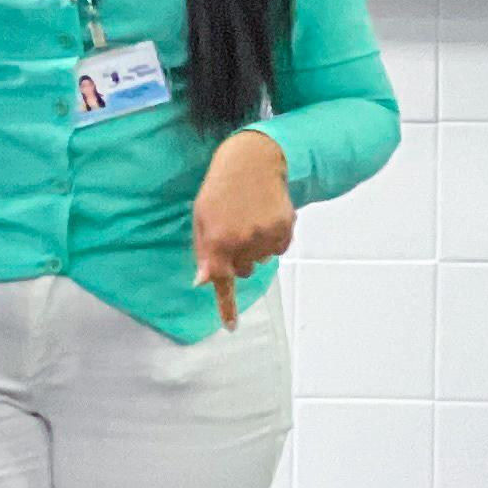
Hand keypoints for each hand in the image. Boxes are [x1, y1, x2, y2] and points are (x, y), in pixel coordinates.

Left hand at [191, 130, 295, 330]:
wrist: (253, 160)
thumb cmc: (220, 189)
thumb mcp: (201, 218)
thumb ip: (204, 252)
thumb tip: (203, 282)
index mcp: (218, 241)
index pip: (222, 281)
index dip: (226, 306)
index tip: (231, 327)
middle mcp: (243, 242)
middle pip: (244, 271)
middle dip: (238, 258)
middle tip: (234, 230)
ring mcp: (267, 236)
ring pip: (262, 260)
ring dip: (256, 247)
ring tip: (250, 219)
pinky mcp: (285, 228)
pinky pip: (279, 249)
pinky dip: (273, 240)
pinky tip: (266, 218)